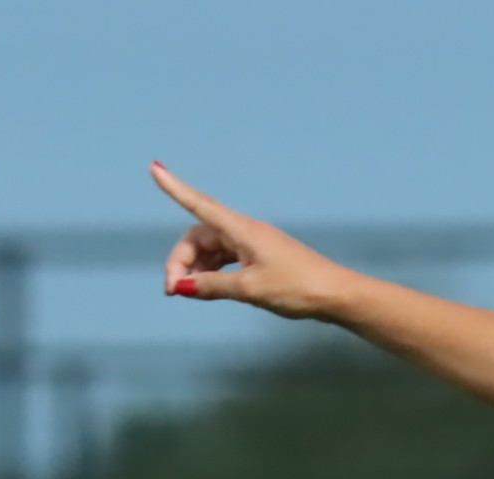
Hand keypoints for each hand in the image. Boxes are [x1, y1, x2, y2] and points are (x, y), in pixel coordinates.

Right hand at [151, 162, 357, 318]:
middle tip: (173, 291)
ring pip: (212, 251)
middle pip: (199, 237)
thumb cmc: (298, 287)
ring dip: (196, 269)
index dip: (175, 188)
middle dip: (181, 260)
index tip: (155, 168)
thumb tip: (181, 286)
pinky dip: (213, 273)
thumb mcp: (250, 289)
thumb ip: (212, 286)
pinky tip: (208, 289)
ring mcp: (254, 245)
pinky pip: (227, 260)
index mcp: (242, 230)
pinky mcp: (262, 259)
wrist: (338, 296)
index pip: (199, 204)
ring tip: (189, 293)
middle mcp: (245, 232)